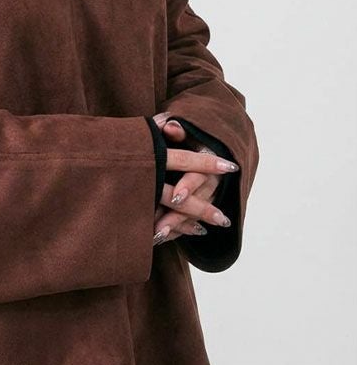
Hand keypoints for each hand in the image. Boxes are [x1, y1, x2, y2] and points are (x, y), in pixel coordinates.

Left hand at [151, 113, 235, 244]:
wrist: (200, 148)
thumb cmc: (182, 138)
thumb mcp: (182, 132)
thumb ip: (175, 130)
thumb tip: (170, 124)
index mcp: (206, 159)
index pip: (200, 174)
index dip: (189, 185)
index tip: (176, 195)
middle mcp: (209, 180)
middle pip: (196, 201)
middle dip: (179, 215)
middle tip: (159, 228)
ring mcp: (204, 196)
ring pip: (193, 216)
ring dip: (174, 228)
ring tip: (155, 238)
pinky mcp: (196, 207)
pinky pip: (188, 224)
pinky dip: (174, 232)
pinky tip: (157, 240)